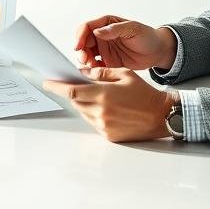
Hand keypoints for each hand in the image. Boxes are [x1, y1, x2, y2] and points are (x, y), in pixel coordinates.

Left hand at [44, 68, 176, 142]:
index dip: (56, 87)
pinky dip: (94, 114)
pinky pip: (93, 123)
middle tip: (73, 86)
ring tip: (98, 97)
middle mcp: (101, 112)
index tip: (47, 83)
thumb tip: (82, 73)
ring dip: (84, 104)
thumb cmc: (145, 94)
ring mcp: (104, 126)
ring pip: (83, 112)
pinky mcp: (109, 135)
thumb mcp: (124, 74)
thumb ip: (101, 73)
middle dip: (73, 93)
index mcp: (104, 95)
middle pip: (76, 102)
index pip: (71, 91)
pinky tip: (106, 108)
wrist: (162, 115)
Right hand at [74, 14, 176, 70]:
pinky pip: (94, 66)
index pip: (86, 27)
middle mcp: (101, 36)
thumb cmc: (148, 36)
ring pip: (86, 54)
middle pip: (83, 42)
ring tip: (92, 66)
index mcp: (106, 24)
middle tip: (85, 60)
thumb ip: (115, 30)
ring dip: (86, 61)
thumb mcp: (133, 29)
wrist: (158, 52)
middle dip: (81, 51)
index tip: (78, 46)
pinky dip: (92, 70)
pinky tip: (96, 73)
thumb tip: (97, 32)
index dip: (79, 36)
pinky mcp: (107, 62)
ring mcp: (103, 50)